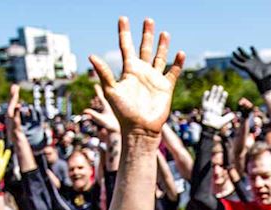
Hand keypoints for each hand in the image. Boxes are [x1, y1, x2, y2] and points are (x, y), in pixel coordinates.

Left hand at [87, 18, 184, 135]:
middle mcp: (142, 72)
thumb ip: (103, 73)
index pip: (126, 47)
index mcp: (129, 71)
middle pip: (144, 48)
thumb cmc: (124, 112)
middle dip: (146, 34)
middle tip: (148, 19)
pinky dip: (177, 63)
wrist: (141, 128)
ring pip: (159, 57)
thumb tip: (91, 55)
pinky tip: (179, 53)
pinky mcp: (165, 87)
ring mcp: (154, 79)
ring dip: (162, 45)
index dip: (124, 33)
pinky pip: (172, 72)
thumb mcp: (111, 91)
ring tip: (164, 32)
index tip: (123, 19)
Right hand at [200, 85, 233, 130]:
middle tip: (220, 86)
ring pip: (211, 98)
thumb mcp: (224, 121)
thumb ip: (228, 117)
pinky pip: (204, 101)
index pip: (221, 102)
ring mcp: (209, 107)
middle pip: (216, 98)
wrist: (209, 128)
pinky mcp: (204, 108)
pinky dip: (205, 97)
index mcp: (219, 110)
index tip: (225, 92)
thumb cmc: (216, 126)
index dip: (223, 97)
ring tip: (215, 86)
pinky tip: (207, 92)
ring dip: (213, 92)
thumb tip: (233, 114)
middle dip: (218, 93)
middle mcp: (214, 107)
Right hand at [230, 46, 270, 94]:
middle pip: (246, 55)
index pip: (255, 54)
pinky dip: (235, 62)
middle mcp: (252, 62)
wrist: (264, 79)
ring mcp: (248, 65)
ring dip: (237, 55)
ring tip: (233, 52)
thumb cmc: (268, 74)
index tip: (251, 46)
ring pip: (241, 59)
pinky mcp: (246, 68)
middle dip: (242, 51)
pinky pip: (239, 64)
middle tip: (238, 47)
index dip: (253, 50)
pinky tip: (230, 60)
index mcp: (257, 61)